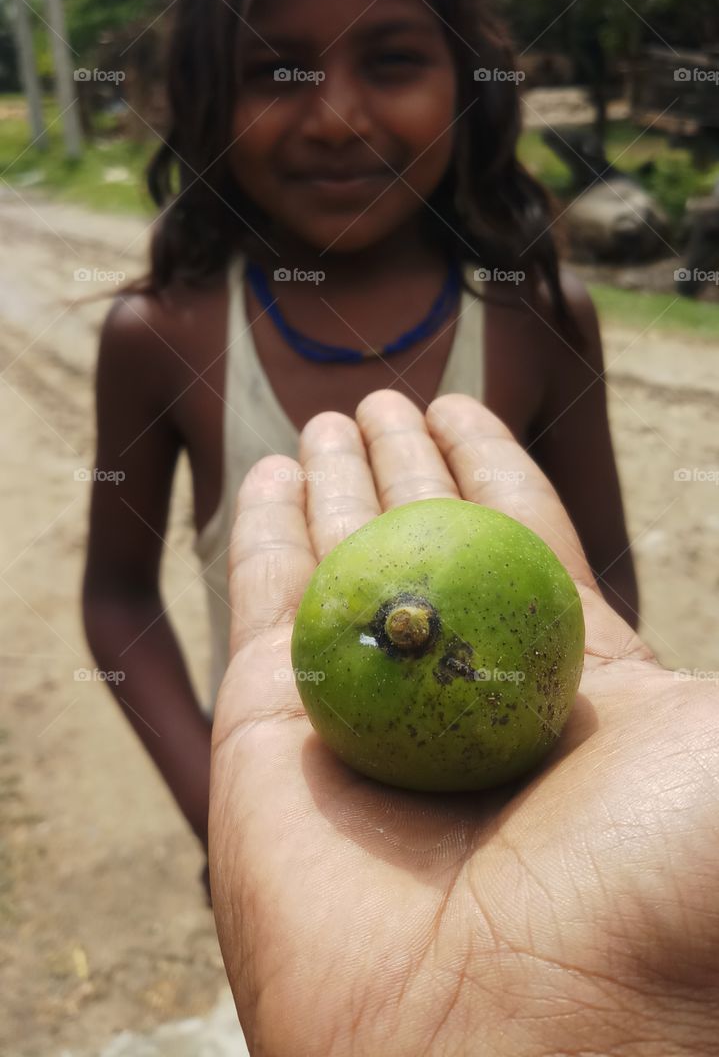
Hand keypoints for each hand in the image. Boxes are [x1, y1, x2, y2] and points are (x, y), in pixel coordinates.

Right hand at [209, 391, 718, 1056]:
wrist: (523, 1051)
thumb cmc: (654, 895)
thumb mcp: (709, 751)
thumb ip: (688, 690)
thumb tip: (661, 650)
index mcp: (575, 700)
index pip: (525, 545)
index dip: (493, 471)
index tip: (467, 410)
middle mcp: (465, 705)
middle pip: (428, 549)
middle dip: (409, 470)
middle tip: (388, 403)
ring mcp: (363, 721)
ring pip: (342, 568)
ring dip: (335, 487)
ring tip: (333, 419)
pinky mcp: (267, 743)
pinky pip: (262, 609)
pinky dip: (262, 534)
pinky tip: (274, 474)